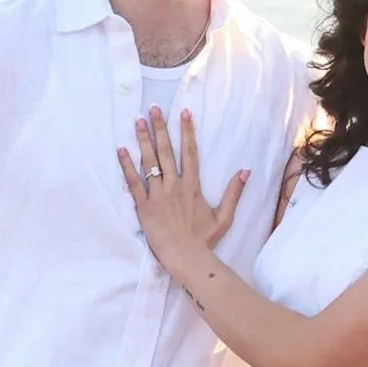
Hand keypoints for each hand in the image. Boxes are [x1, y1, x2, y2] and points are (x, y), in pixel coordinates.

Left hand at [117, 104, 247, 282]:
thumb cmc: (204, 240)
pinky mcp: (144, 206)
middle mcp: (175, 186)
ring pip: (149, 162)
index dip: (186, 131)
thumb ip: (235, 192)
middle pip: (166, 151)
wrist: (186, 257)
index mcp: (192, 186)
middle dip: (160, 128)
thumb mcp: (225, 216)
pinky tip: (121, 149)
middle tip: (153, 109)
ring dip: (143, 140)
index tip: (183, 113)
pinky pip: (133, 182)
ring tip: (138, 121)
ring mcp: (158, 195)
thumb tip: (246, 171)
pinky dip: (126, 166)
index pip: (190, 152)